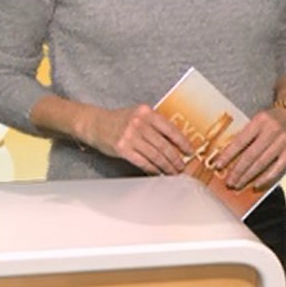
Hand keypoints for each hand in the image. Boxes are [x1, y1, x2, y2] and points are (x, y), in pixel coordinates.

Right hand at [78, 103, 192, 175]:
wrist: (95, 124)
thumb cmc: (120, 120)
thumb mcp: (139, 115)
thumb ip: (155, 124)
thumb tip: (176, 142)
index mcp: (147, 112)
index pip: (170, 129)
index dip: (182, 142)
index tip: (190, 152)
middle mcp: (139, 123)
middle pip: (164, 145)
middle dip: (176, 159)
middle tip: (182, 167)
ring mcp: (130, 136)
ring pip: (155, 156)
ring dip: (166, 166)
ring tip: (173, 172)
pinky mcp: (123, 149)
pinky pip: (143, 162)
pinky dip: (152, 169)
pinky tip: (158, 173)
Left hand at [212, 105, 285, 192]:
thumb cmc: (270, 118)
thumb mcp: (256, 120)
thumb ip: (245, 134)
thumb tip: (227, 154)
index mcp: (260, 121)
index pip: (241, 141)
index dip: (228, 155)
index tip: (218, 166)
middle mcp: (272, 130)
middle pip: (251, 155)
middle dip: (238, 170)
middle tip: (228, 182)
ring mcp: (283, 141)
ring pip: (263, 163)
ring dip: (249, 176)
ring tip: (238, 184)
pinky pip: (278, 168)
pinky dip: (266, 178)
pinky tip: (256, 184)